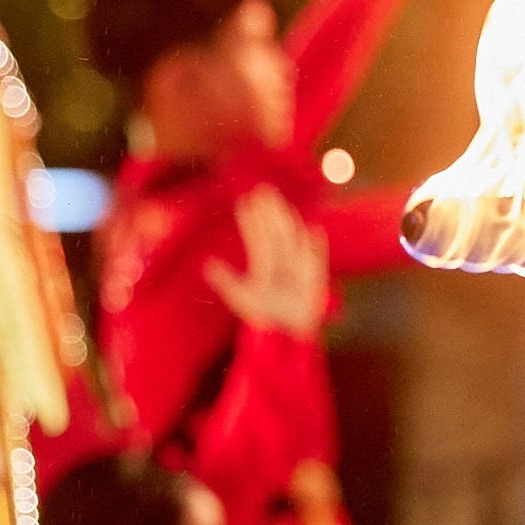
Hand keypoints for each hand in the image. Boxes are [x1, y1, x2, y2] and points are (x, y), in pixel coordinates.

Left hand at [204, 187, 327, 337]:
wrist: (287, 335)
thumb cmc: (264, 318)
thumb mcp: (241, 299)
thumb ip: (226, 281)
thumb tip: (207, 263)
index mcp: (264, 267)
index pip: (257, 239)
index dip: (252, 221)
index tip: (245, 201)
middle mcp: (281, 265)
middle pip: (276, 234)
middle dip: (270, 212)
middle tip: (263, 189)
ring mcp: (299, 270)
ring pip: (293, 240)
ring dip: (288, 221)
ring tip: (281, 203)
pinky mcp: (315, 280)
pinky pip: (318, 259)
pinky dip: (317, 247)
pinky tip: (315, 230)